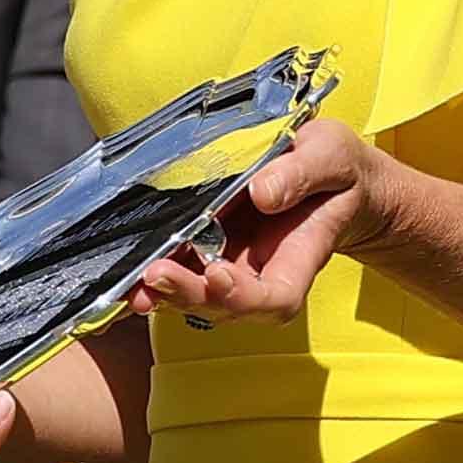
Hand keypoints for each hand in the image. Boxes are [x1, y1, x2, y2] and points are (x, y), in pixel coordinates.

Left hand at [130, 117, 384, 322]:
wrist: (330, 179)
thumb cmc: (337, 172)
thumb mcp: (332, 156)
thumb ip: (303, 173)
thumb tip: (261, 192)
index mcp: (300, 256)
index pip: (276, 298)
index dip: (244, 297)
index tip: (219, 273)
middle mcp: (262, 272)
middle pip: (225, 306)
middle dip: (187, 294)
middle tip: (155, 274)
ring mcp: (232, 263)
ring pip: (194, 294)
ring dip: (161, 290)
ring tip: (131, 278)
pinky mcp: (207, 248)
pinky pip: (179, 267)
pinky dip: (151, 269)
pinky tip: (125, 263)